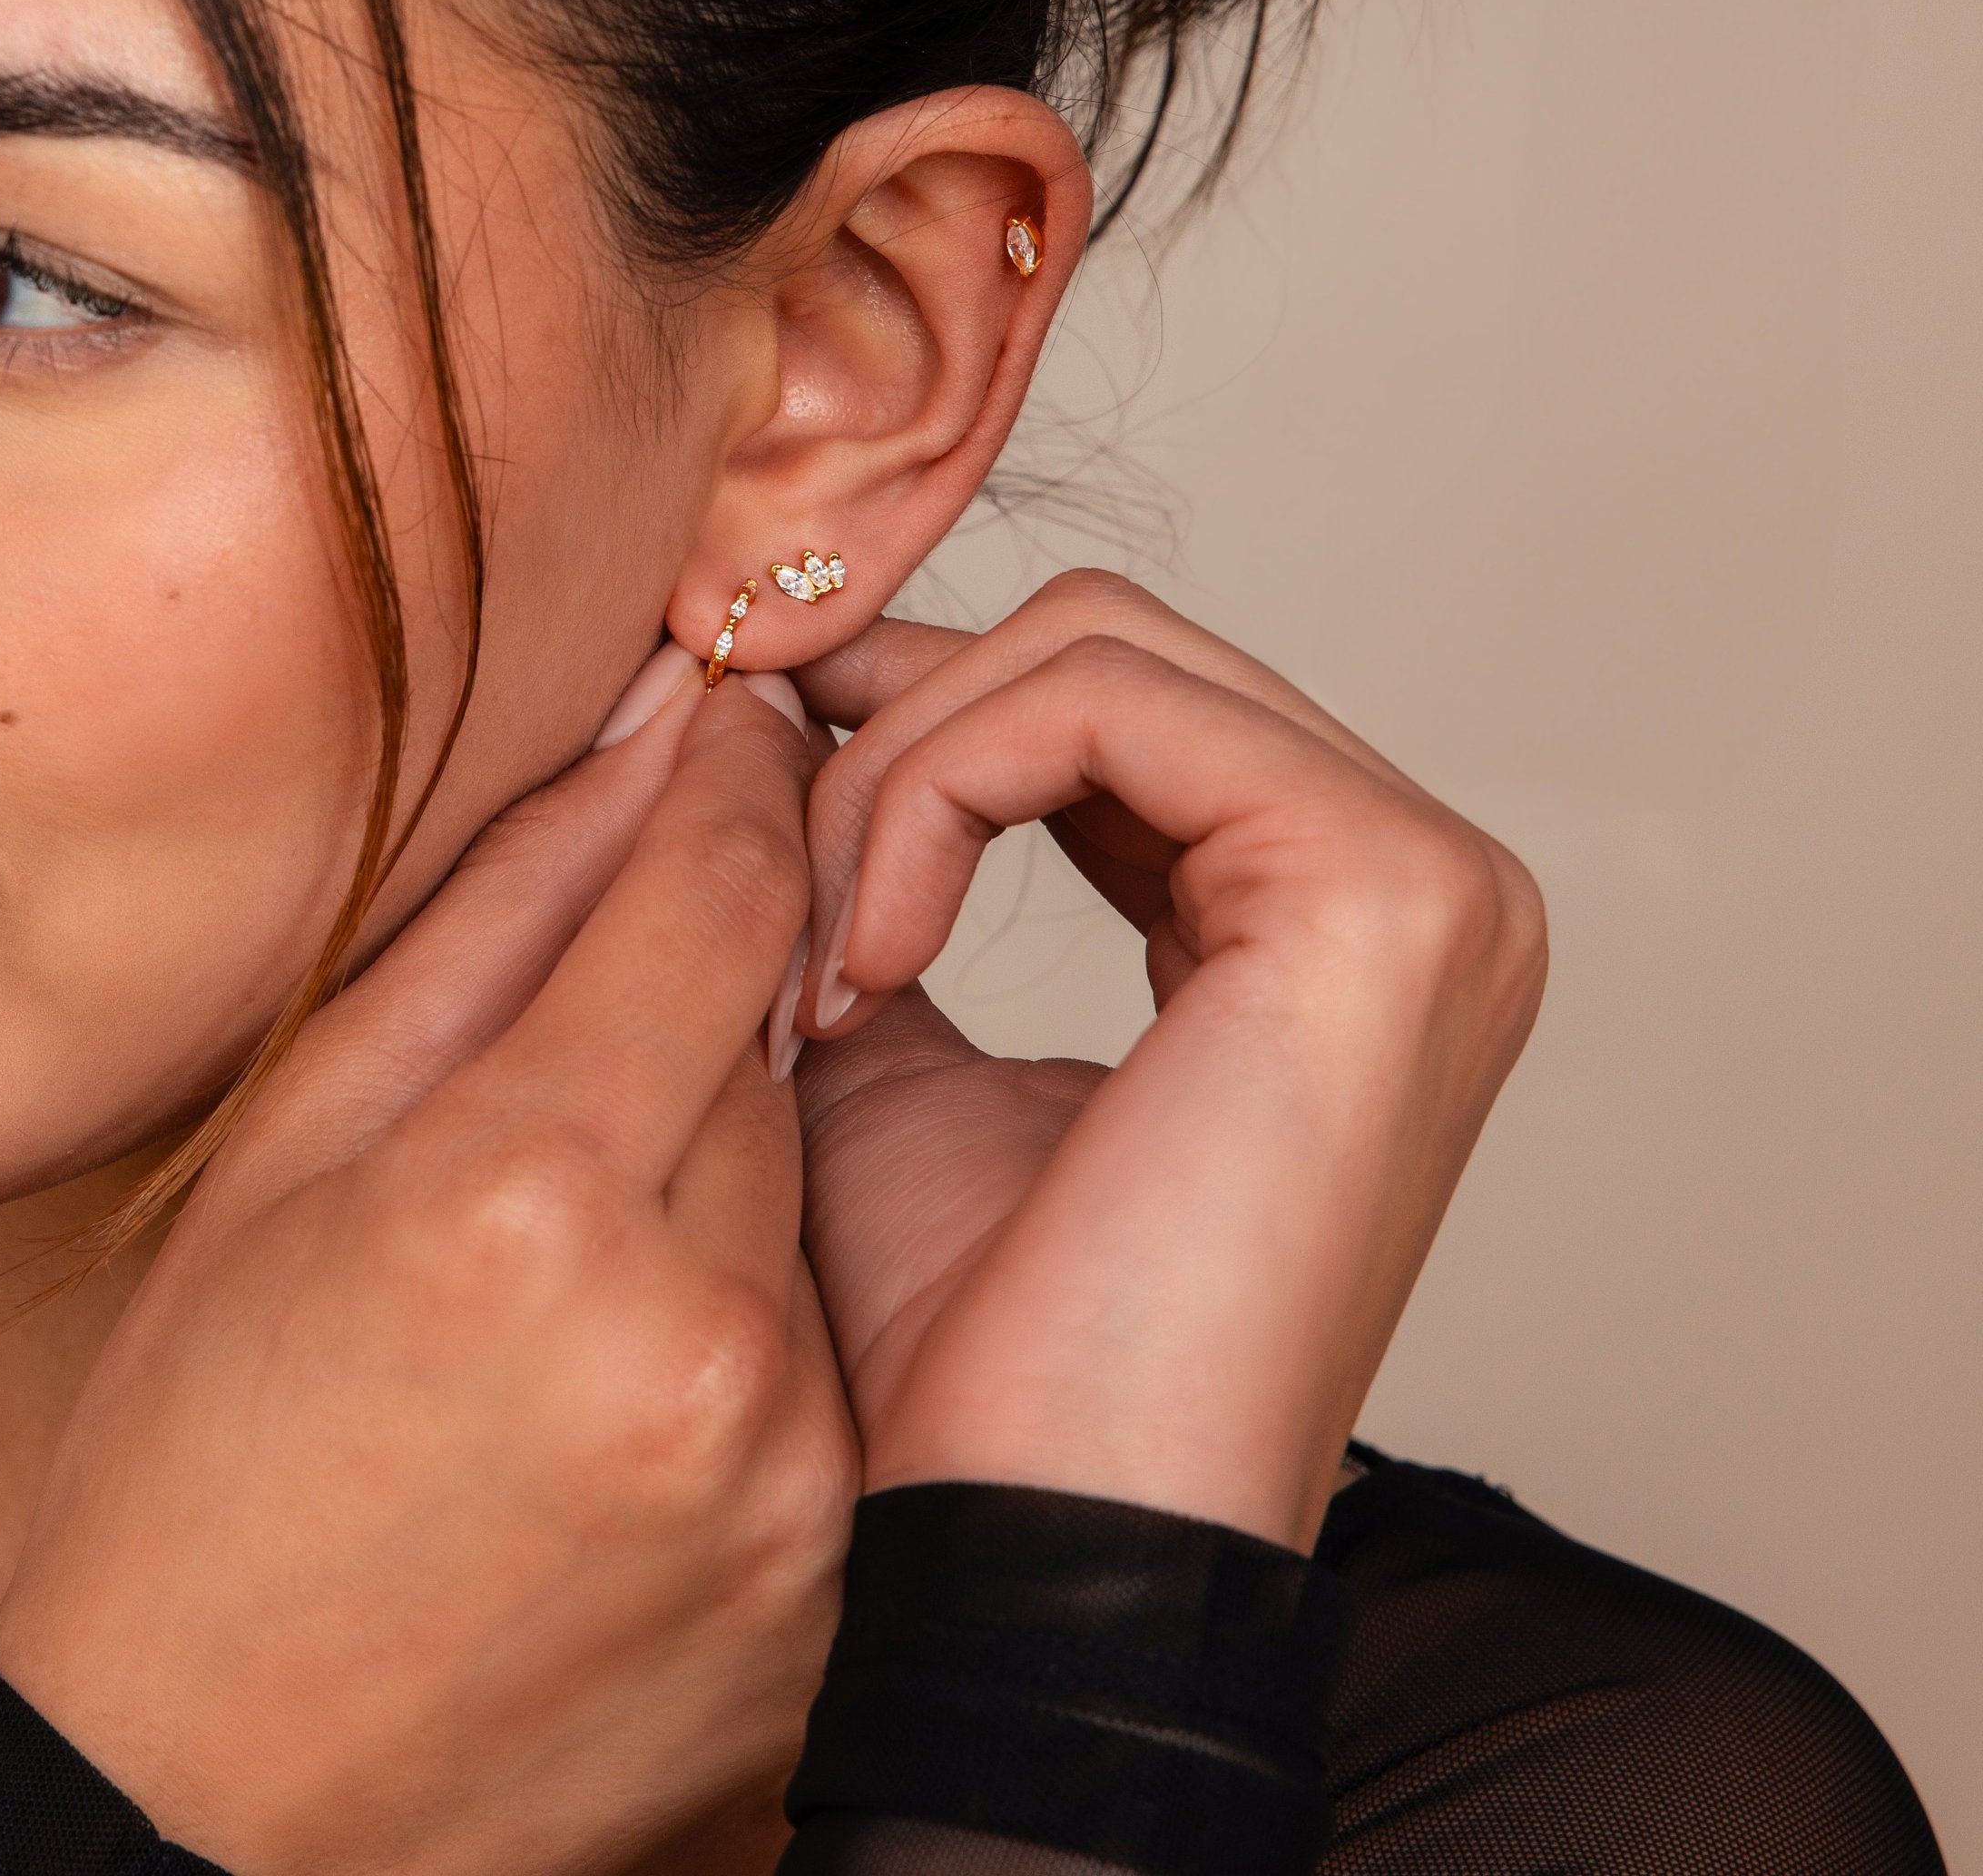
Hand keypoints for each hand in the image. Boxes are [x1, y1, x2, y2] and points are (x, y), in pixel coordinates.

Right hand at [0, 664, 855, 1875]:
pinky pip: (818, 1350)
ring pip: (796, 1191)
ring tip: (547, 1266)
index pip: (713, 890)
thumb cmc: (198, 1462)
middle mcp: (681, 1329)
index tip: (741, 717)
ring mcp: (776, 1472)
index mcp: (513, 1192)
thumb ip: (491, 920)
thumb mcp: (292, 1150)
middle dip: (686, 1003)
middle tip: (556, 1069)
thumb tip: (648, 737)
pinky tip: (606, 1379)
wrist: (206, 1816)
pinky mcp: (821, 1573)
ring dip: (706, 1171)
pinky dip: (739, 1318)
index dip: (733, 778)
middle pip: (764, 1036)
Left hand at [787, 572, 1546, 1552]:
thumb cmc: (973, 1339)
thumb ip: (886, 863)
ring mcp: (1427, 877)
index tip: (753, 793)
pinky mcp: (1380, 888)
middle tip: (769, 884)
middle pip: (1100, 643)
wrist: (1039, 1537)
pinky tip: (873, 962)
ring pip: (1086, 650)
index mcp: (1331, 914)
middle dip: (893, 734)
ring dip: (896, 776)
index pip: (1105, 694)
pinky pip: (1095, 703)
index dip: (910, 722)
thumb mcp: (901, 1046)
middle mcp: (1417, 878)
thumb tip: (790, 701)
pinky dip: (935, 793)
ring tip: (826, 966)